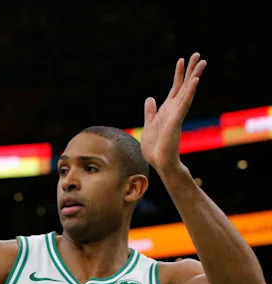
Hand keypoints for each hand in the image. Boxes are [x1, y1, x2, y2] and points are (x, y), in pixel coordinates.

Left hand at [141, 53, 206, 171]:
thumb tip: (150, 98)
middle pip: (184, 86)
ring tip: (201, 62)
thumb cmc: (155, 148)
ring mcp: (176, 114)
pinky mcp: (175, 121)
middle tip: (198, 54)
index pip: (175, 88)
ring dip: (194, 76)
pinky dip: (189, 92)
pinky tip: (195, 80)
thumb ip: (150, 112)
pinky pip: (183, 103)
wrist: (158, 162)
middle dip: (190, 70)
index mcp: (167, 110)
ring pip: (187, 91)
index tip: (181, 60)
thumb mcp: (149, 125)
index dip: (178, 74)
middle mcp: (174, 110)